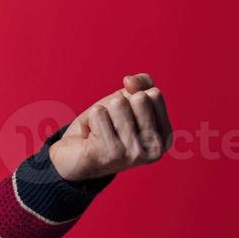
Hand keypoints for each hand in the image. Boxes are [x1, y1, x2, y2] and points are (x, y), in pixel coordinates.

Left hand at [49, 73, 172, 181]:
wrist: (73, 157)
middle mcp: (155, 148)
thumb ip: (139, 84)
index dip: (132, 97)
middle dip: (118, 104)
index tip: (125, 117)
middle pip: (139, 98)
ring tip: (100, 131)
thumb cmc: (103, 127)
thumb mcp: (125, 100)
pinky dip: (89, 120)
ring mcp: (134, 153)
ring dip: (103, 113)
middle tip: (110, 125)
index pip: (154, 94)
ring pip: (118, 104)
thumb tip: (129, 81)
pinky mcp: (110, 153)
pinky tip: (91, 138)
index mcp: (165, 137)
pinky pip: (98, 113)